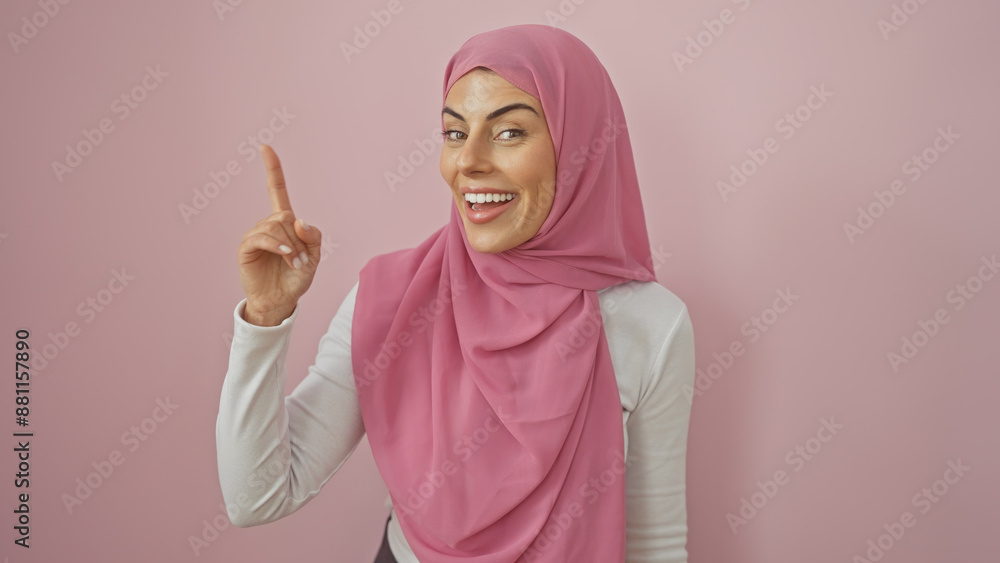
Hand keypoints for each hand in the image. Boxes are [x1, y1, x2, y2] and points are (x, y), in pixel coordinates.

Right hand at [236, 144, 322, 325]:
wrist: (281, 300)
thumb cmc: (296, 277)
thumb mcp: (314, 257)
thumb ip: (313, 237)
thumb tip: (298, 221)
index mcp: (284, 222)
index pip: (277, 190)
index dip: (272, 169)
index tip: (265, 147)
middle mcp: (268, 224)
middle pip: (284, 216)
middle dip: (298, 239)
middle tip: (301, 259)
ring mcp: (255, 234)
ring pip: (275, 226)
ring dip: (290, 246)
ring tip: (294, 263)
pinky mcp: (246, 247)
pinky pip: (262, 236)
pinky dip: (277, 244)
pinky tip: (285, 254)